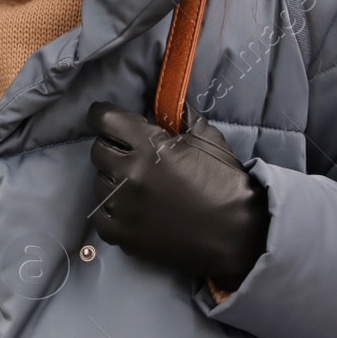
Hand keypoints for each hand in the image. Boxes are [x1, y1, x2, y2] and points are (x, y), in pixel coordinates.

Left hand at [87, 101, 269, 292]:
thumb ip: (180, 116)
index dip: (104, 115)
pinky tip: (131, 208)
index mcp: (148, 146)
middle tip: (132, 152)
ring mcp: (123, 207)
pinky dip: (112, 210)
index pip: (104, 119)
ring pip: (98, 182)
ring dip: (114, 179)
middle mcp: (129, 174)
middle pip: (98, 150)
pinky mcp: (122, 235)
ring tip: (139, 184)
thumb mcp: (207, 138)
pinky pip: (100, 215)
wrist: (238, 234)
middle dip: (113, 146)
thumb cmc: (225, 183)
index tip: (109, 118)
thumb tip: (163, 103)